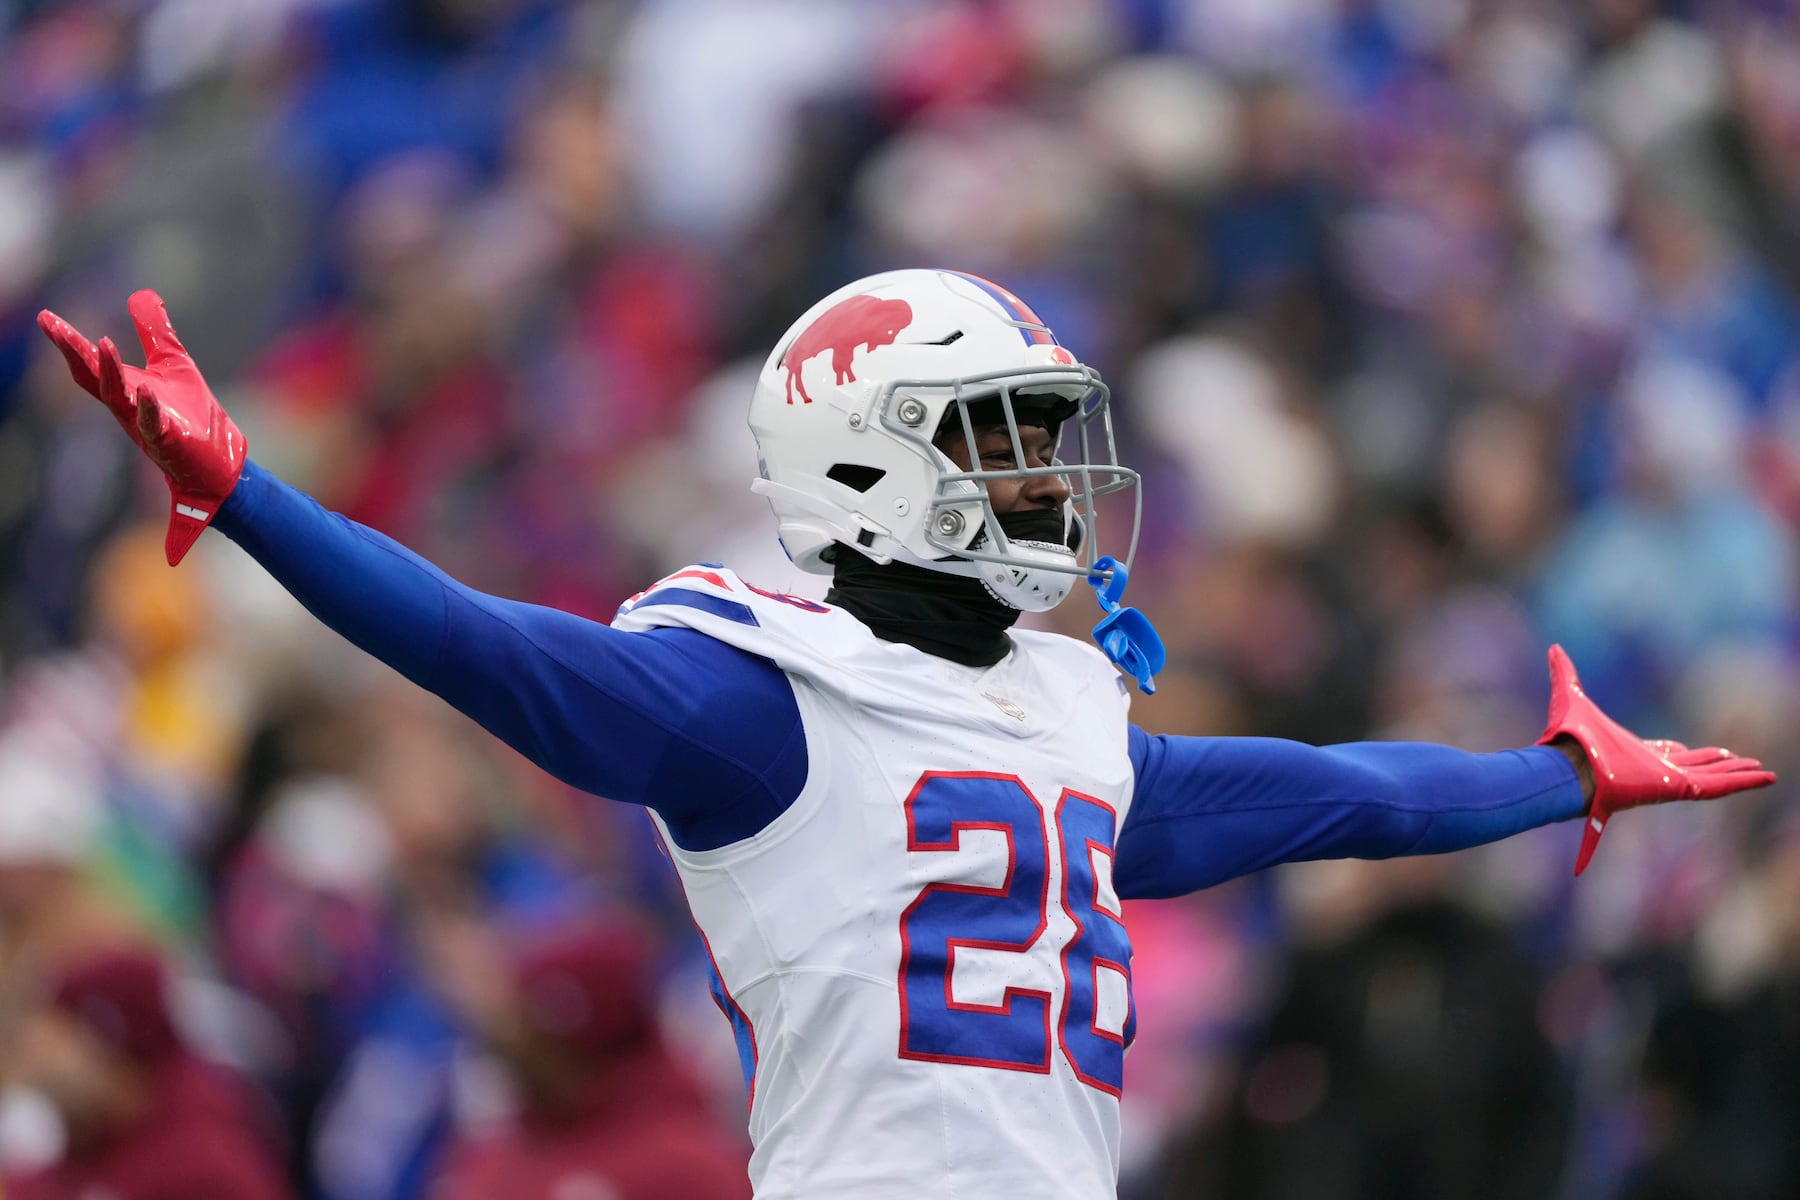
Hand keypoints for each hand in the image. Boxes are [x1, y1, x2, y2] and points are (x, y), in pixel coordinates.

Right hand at [38, 290, 245, 565]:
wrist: (216, 461)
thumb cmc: (191, 413)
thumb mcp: (172, 362)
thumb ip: (154, 332)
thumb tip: (140, 295)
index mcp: (125, 387)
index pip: (89, 362)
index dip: (68, 341)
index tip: (46, 317)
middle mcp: (126, 406)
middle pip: (92, 377)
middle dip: (73, 352)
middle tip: (53, 326)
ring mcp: (143, 424)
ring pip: (117, 398)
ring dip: (109, 372)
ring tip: (103, 341)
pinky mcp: (167, 440)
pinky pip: (152, 424)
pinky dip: (148, 407)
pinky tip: (146, 389)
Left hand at [1537, 645, 1775, 874]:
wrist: (1567, 763)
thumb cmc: (1567, 736)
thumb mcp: (1569, 697)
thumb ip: (1565, 673)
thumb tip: (1553, 648)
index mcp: (1631, 754)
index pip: (1661, 754)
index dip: (1674, 752)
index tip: (1685, 750)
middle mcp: (1652, 770)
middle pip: (1691, 766)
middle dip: (1714, 763)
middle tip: (1734, 759)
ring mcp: (1667, 781)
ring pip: (1711, 778)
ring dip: (1735, 773)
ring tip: (1760, 771)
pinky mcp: (1678, 789)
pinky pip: (1717, 787)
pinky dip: (1742, 782)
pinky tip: (1764, 777)